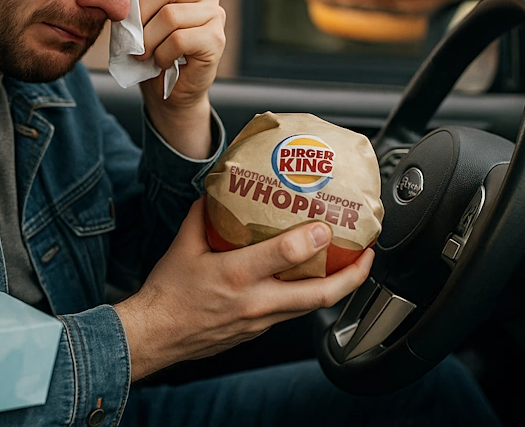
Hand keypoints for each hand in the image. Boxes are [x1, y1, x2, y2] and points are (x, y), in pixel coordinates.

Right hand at [113, 199, 374, 380]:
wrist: (156, 334)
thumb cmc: (168, 292)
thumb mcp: (183, 244)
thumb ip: (204, 213)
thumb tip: (219, 189)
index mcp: (237, 274)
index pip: (287, 255)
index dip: (314, 238)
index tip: (329, 223)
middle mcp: (256, 300)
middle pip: (321, 293)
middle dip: (353, 274)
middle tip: (368, 252)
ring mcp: (262, 320)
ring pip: (314, 306)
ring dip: (340, 286)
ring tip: (353, 265)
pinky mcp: (260, 330)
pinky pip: (295, 312)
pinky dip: (311, 295)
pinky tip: (314, 280)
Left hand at [135, 0, 225, 157]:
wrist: (169, 93)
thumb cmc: (152, 52)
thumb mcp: (140, 19)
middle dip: (140, 12)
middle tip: (130, 36)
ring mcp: (215, 16)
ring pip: (171, 15)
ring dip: (148, 39)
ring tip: (143, 53)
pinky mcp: (216, 40)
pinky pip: (179, 39)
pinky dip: (162, 53)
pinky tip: (161, 61)